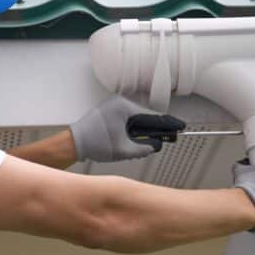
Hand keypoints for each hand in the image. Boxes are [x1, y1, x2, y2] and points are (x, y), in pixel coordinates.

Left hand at [69, 95, 185, 161]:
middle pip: (145, 117)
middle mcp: (119, 103)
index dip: (168, 124)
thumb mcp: (124, 150)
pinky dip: (133, 129)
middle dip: (156, 129)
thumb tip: (155, 146)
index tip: (180, 127)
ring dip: (143, 130)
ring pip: (136, 119)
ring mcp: (113, 106)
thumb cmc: (95, 144)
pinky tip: (137, 139)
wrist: (73, 143)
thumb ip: (143, 149)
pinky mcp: (108, 112)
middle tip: (170, 137)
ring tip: (153, 141)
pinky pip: (127, 119)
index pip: (152, 116)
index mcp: (124, 108)